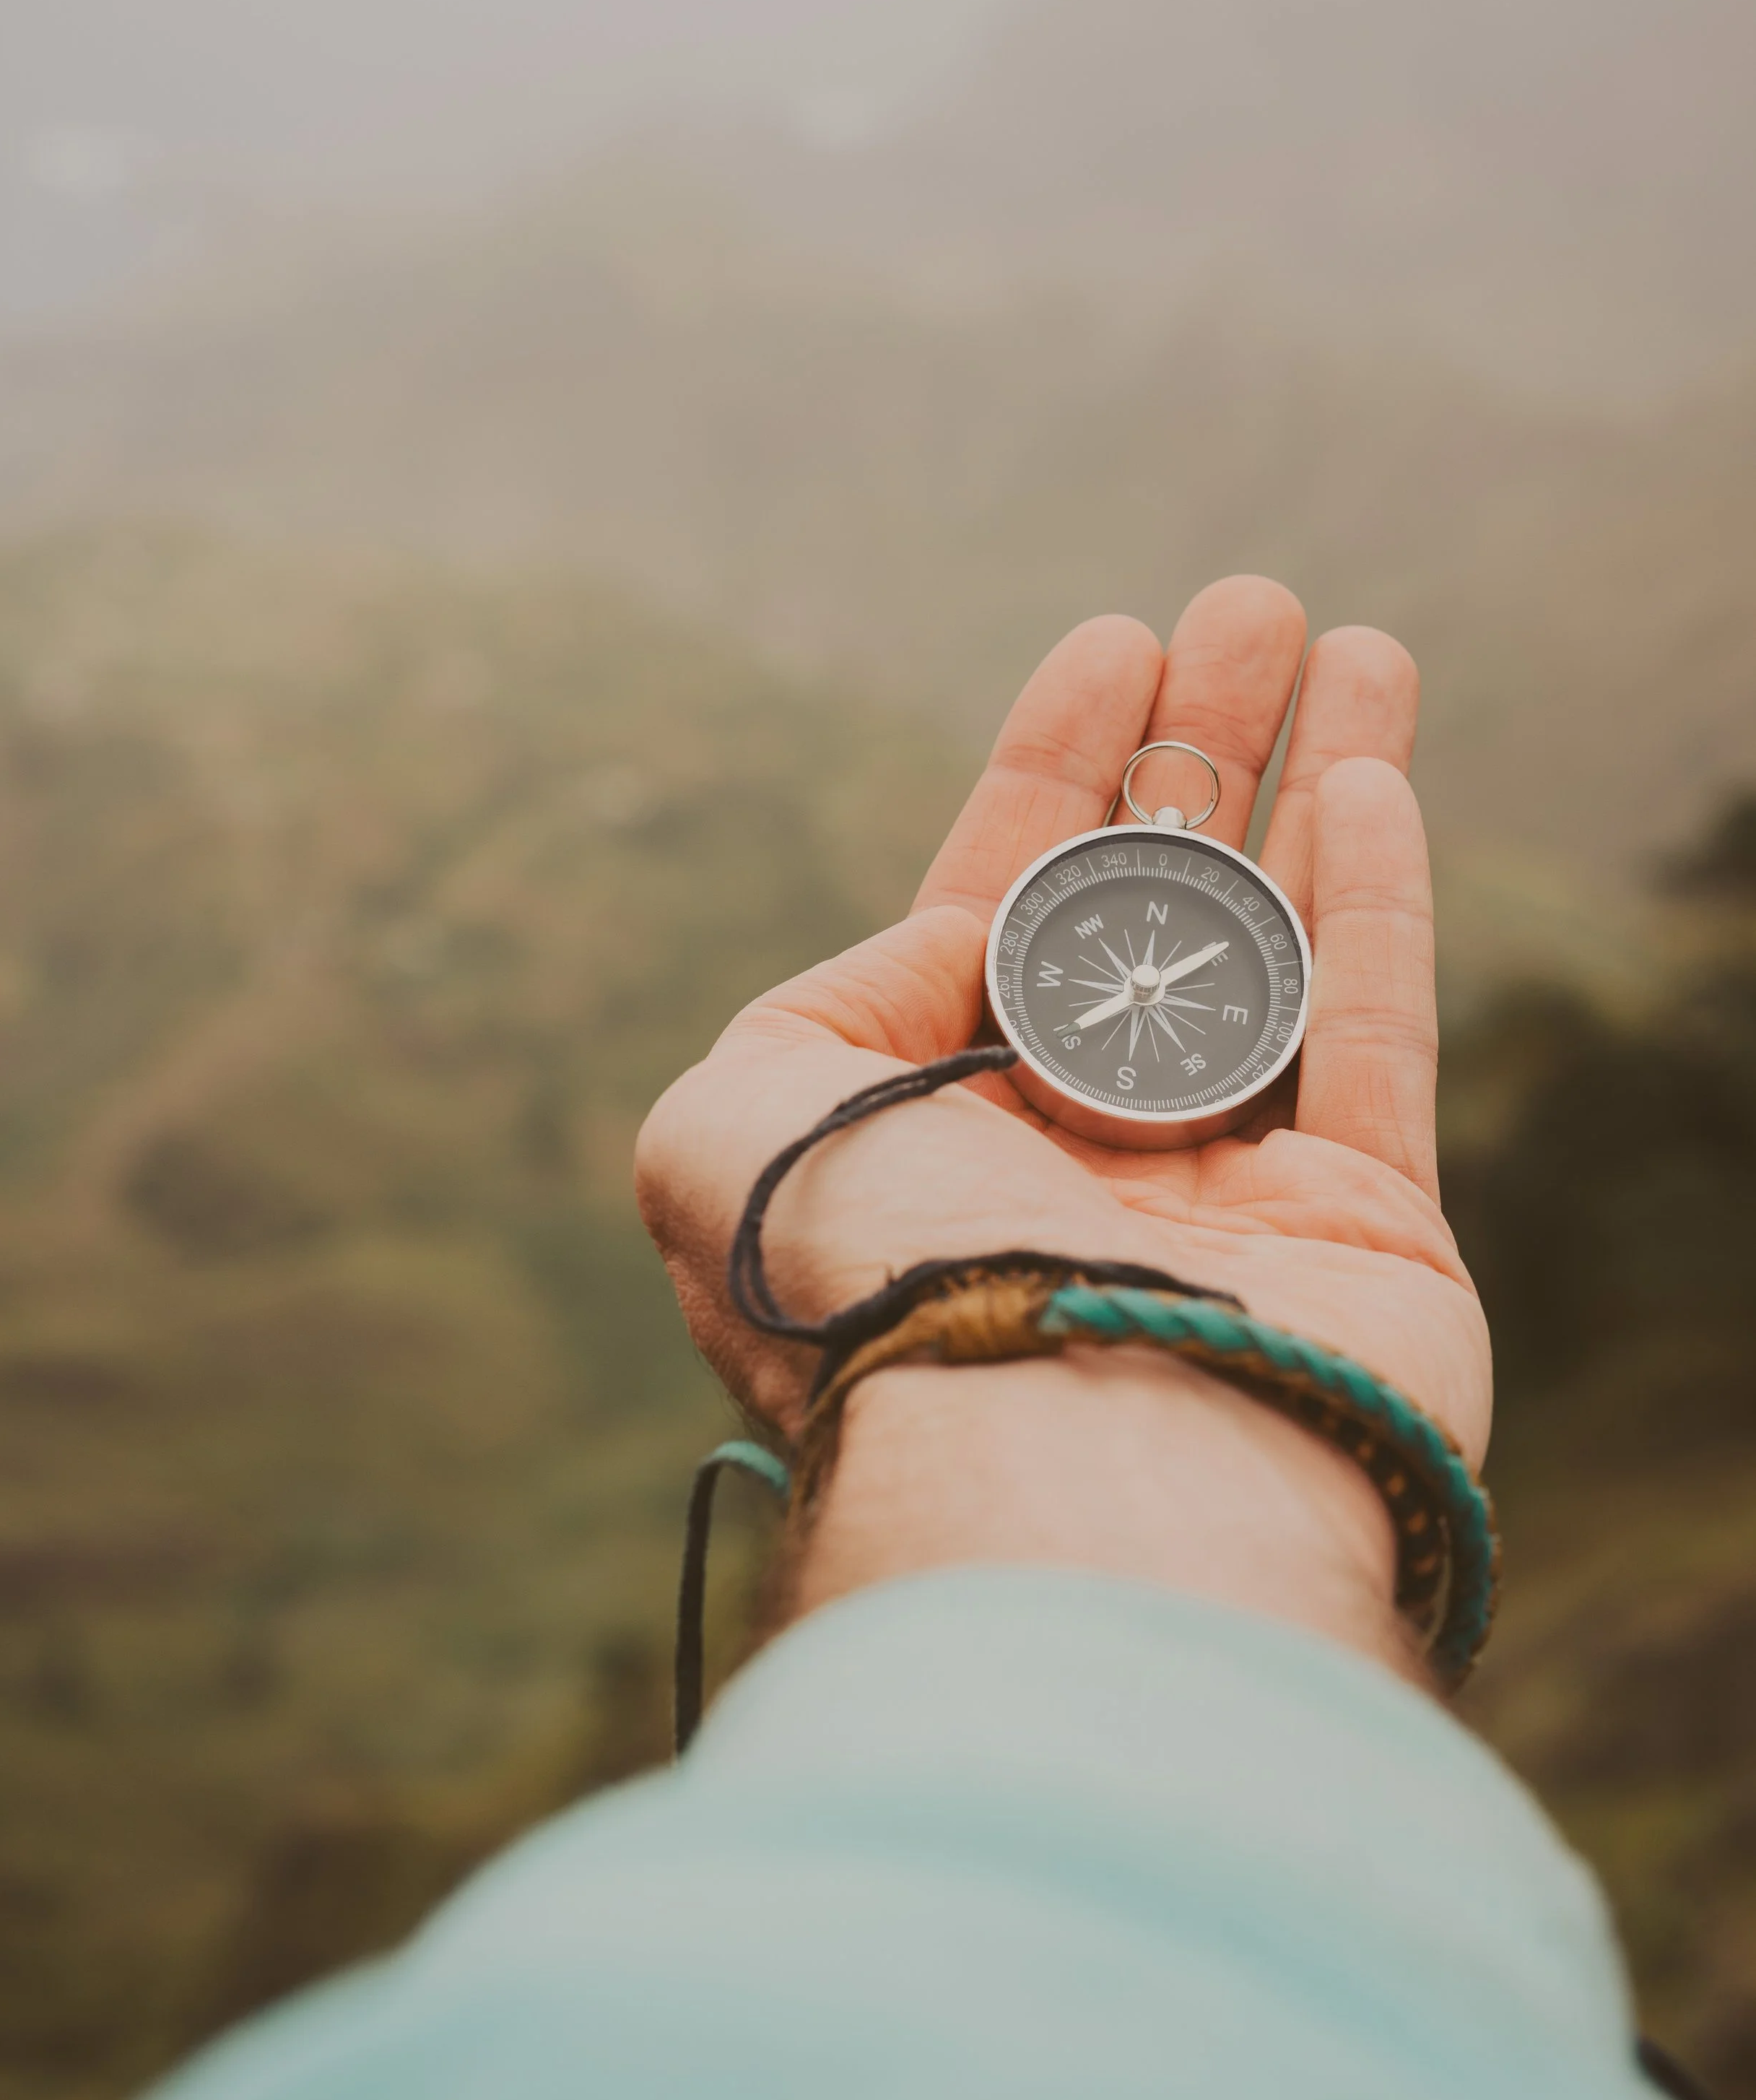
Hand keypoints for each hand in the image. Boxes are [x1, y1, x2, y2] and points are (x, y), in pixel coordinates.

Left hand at [637, 576, 1487, 1487]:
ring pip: (1279, 951)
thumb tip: (972, 942)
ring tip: (1352, 643)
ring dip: (1317, 785)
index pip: (1001, 905)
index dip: (1053, 767)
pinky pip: (1376, 1040)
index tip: (1110, 641)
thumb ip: (817, 1009)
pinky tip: (1378, 779)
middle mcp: (1080, 1159)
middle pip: (1153, 904)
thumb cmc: (877, 1303)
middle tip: (1248, 609)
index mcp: (934, 1131)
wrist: (1058, 1490)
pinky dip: (1379, 908)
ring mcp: (1229, 1203)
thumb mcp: (719, 1134)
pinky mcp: (1367, 1242)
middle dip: (1198, 750)